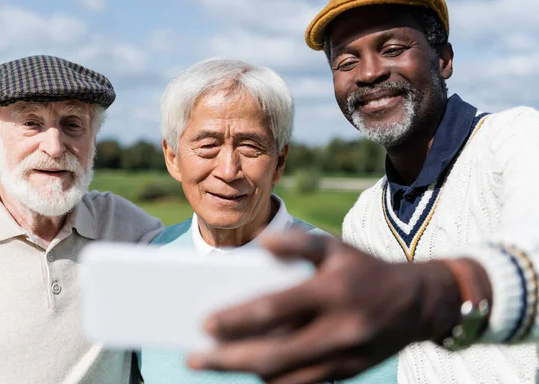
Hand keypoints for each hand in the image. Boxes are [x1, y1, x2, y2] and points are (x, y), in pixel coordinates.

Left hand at [187, 230, 462, 383]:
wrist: (419, 304)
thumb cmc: (367, 270)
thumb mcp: (337, 247)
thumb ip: (298, 242)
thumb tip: (260, 245)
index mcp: (334, 291)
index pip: (276, 308)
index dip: (238, 319)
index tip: (204, 323)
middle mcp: (340, 328)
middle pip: (274, 353)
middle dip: (229, 359)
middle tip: (194, 357)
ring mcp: (345, 357)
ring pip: (286, 376)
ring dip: (246, 372)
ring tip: (215, 362)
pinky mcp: (347, 374)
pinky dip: (272, 380)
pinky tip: (250, 369)